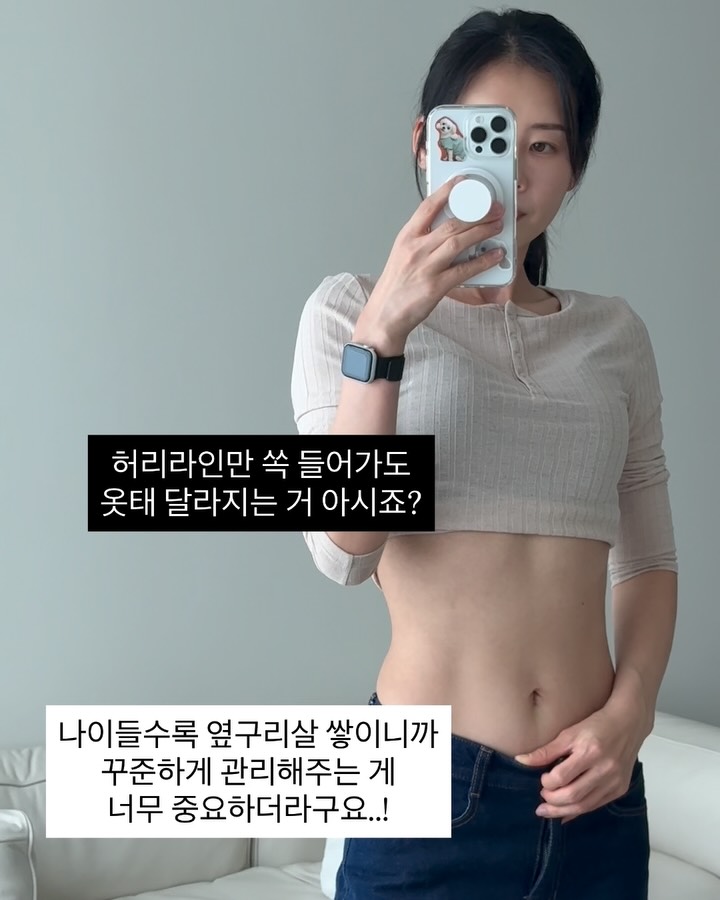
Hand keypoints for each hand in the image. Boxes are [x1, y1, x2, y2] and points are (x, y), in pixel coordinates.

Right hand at [367, 175, 506, 339]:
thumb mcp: (402, 255)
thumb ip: (421, 241)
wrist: (384, 315)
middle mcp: (416, 249)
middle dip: (477, 213)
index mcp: (406, 238)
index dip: (447, 191)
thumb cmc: (394, 287)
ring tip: (497, 225)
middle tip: (494, 208)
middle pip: (451, 223)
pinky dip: (483, 261)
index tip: (463, 182)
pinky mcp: (436, 286)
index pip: (428, 207)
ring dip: (482, 231)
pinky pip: (464, 269)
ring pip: (459, 242)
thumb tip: (446, 229)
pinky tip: (495, 255)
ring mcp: (426, 267)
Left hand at [513, 703, 648, 824]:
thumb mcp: (568, 733)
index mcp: (589, 751)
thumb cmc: (595, 726)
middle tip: (542, 798)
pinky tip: (565, 814)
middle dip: (553, 801)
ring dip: (563, 811)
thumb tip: (520, 761)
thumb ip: (546, 751)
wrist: (627, 724)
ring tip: (547, 811)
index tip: (542, 779)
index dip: (547, 782)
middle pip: (573, 795)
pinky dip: (578, 811)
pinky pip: (596, 806)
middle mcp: (604, 769)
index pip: (561, 777)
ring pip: (585, 805)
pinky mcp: (619, 789)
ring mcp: (614, 781)